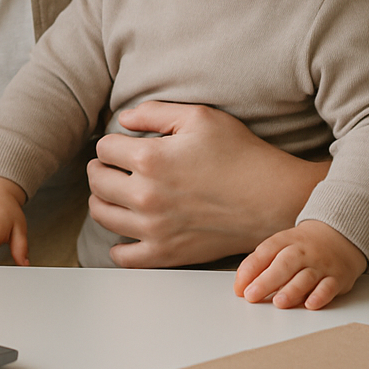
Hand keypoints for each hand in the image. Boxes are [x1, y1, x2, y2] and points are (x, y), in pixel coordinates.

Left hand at [86, 102, 329, 268]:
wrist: (271, 199)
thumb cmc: (240, 154)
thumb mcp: (200, 117)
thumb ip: (155, 112)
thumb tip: (122, 118)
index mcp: (150, 159)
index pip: (104, 148)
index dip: (111, 142)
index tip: (121, 144)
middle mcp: (145, 196)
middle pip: (97, 181)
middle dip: (100, 169)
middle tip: (111, 166)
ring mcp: (154, 228)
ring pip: (102, 215)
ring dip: (102, 200)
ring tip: (113, 192)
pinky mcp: (166, 253)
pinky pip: (124, 256)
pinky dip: (118, 245)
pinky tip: (126, 231)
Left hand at [233, 220, 366, 309]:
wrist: (340, 235)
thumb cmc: (303, 246)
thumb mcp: (280, 246)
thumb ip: (259, 264)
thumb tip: (240, 287)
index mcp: (285, 241)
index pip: (265, 252)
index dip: (250, 269)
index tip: (239, 287)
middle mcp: (303, 252)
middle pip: (284, 265)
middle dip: (267, 281)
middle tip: (252, 296)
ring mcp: (321, 265)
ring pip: (305, 277)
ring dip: (292, 290)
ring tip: (279, 302)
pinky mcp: (337, 278)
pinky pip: (329, 287)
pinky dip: (320, 296)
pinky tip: (310, 304)